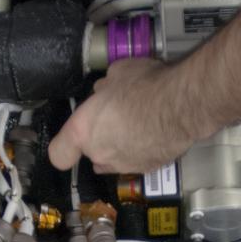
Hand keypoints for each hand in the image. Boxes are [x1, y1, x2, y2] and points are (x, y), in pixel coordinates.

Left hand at [48, 61, 200, 173]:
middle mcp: (101, 154)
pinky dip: (144, 149)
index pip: (58, 154)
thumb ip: (104, 89)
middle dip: (101, 137)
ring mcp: (125, 164)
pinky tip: (155, 130)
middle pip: (91, 153)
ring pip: (115, 159)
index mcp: (83, 131)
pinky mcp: (149, 168)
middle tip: (116, 116)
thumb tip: (105, 91)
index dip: (64, 147)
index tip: (72, 138)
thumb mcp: (117, 73)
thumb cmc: (146, 86)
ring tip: (138, 123)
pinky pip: (138, 160)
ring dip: (121, 145)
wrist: (182, 104)